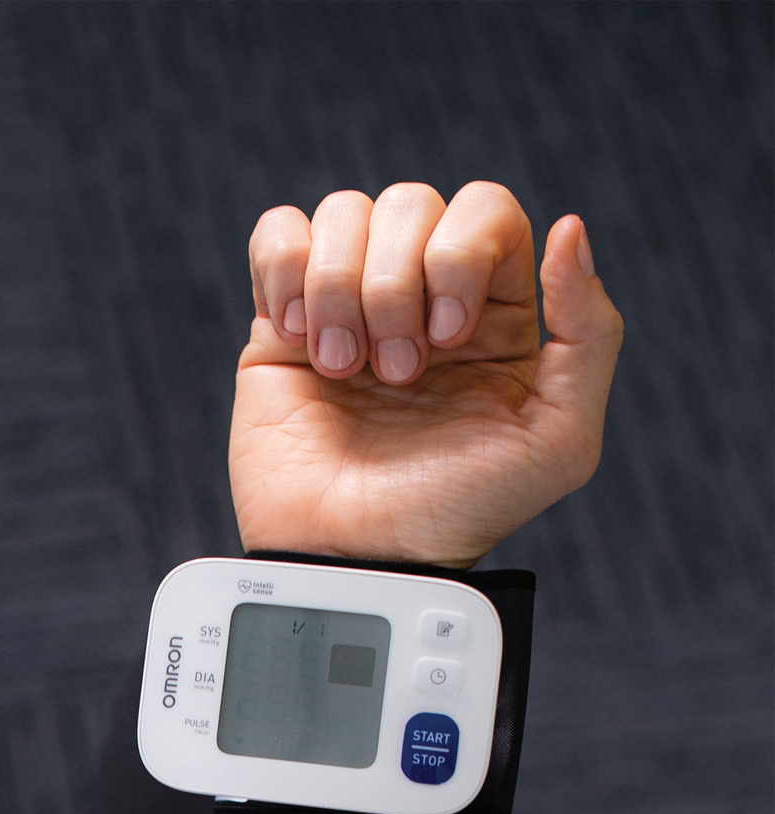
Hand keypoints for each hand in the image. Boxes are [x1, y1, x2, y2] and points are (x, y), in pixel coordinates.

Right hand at [230, 181, 622, 568]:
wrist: (354, 558)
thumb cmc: (452, 512)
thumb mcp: (558, 442)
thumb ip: (590, 335)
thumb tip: (569, 228)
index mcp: (492, 312)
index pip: (485, 209)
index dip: (462, 253)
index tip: (448, 337)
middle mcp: (420, 296)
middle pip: (410, 202)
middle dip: (396, 285)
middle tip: (396, 372)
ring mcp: (347, 305)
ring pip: (342, 213)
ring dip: (340, 290)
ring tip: (342, 369)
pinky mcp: (281, 325)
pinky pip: (276, 235)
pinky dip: (285, 271)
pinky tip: (298, 336)